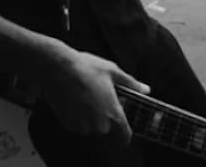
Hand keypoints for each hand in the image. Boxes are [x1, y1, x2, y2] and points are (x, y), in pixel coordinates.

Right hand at [33, 42, 147, 143]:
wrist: (59, 69)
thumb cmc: (88, 68)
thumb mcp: (114, 72)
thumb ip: (131, 84)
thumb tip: (146, 89)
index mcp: (112, 111)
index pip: (123, 133)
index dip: (125, 136)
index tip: (125, 137)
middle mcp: (98, 123)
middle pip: (106, 127)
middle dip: (105, 116)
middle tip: (100, 98)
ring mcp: (81, 125)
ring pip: (90, 126)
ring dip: (90, 117)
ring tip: (87, 96)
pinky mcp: (67, 124)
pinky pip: (77, 124)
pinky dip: (78, 116)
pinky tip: (76, 100)